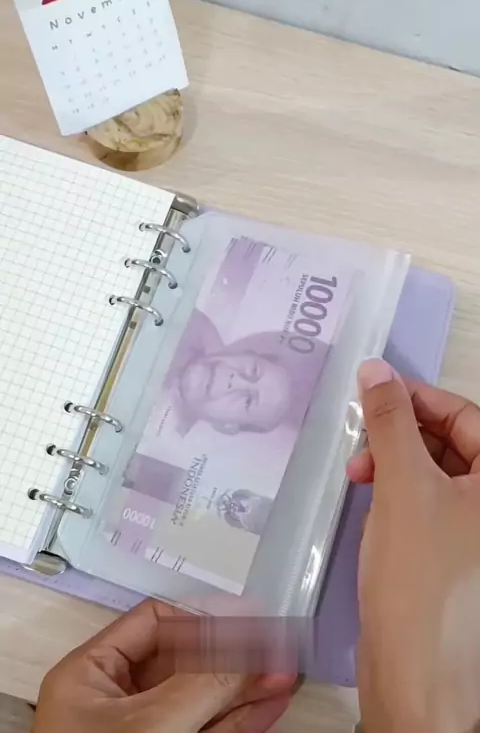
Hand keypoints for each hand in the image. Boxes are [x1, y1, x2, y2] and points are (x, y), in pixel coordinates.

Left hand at [33, 600, 294, 732]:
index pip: (154, 623)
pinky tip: (269, 702)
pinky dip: (241, 718)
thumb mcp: (152, 726)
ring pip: (204, 699)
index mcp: (91, 676)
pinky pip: (210, 731)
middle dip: (234, 655)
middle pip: (185, 662)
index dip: (202, 619)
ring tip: (284, 671)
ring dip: (246, 686)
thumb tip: (248, 651)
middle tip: (274, 644)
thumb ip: (204, 684)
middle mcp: (116, 703)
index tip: (247, 619)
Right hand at [347, 360, 479, 732]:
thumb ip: (389, 423)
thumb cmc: (420, 583)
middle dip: (402, 433)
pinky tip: (370, 498)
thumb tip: (376, 371)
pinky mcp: (451, 553)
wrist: (413, 673)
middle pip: (452, 442)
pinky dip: (396, 492)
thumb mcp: (403, 487)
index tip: (376, 389)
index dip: (419, 398)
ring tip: (359, 473)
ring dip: (394, 462)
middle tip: (362, 436)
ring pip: (435, 473)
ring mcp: (473, 532)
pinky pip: (426, 503)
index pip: (466, 416)